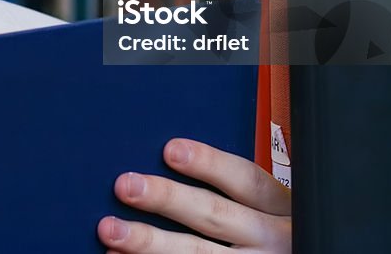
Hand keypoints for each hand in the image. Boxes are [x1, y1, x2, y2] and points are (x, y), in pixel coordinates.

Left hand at [97, 138, 290, 252]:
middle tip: (125, 185)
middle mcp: (270, 238)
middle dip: (166, 199)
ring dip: (149, 241)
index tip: (170, 149)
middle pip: (214, 214)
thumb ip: (235, 190)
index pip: (245, 179)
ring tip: (111, 231)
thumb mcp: (272, 208)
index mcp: (279, 207)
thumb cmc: (276, 233)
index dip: (208, 163)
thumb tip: (170, 155)